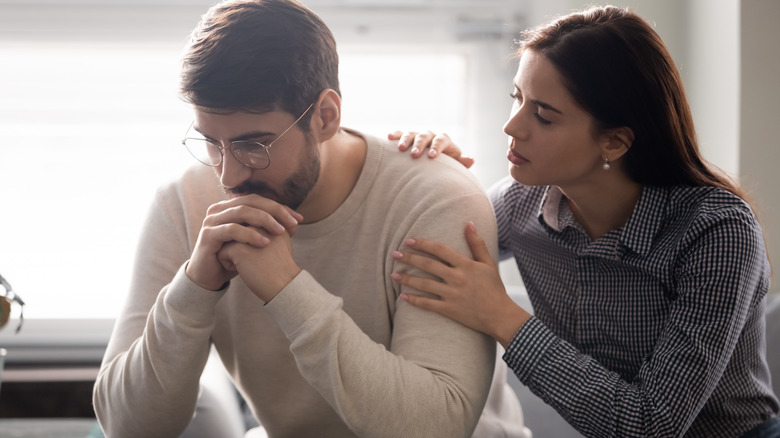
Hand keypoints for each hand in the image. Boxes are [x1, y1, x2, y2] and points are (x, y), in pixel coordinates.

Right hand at [186, 194, 302, 290]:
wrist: (210, 277)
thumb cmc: (234, 258)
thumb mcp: (254, 240)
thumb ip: (268, 228)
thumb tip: (296, 220)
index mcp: (231, 207)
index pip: (259, 200)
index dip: (279, 207)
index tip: (299, 219)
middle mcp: (220, 209)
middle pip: (251, 202)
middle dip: (275, 211)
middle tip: (292, 223)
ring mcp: (212, 220)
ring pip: (242, 212)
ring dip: (264, 220)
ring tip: (281, 231)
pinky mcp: (208, 235)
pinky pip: (232, 230)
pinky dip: (250, 235)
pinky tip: (264, 243)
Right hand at [388, 130, 474, 168]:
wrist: (433, 163)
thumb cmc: (445, 167)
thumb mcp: (453, 165)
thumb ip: (461, 162)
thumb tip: (471, 159)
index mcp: (443, 141)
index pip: (442, 140)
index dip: (437, 147)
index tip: (431, 156)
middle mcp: (431, 136)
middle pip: (425, 136)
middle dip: (420, 144)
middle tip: (414, 154)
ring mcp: (418, 136)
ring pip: (412, 134)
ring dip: (406, 140)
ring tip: (400, 149)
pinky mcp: (407, 138)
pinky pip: (400, 134)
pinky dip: (396, 135)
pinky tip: (389, 137)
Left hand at [391, 223, 529, 347]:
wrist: (500, 315)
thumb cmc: (494, 288)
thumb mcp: (488, 263)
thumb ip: (477, 243)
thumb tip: (469, 223)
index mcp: (466, 265)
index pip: (440, 250)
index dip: (423, 244)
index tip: (408, 241)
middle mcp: (457, 278)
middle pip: (428, 265)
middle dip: (409, 259)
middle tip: (394, 254)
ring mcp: (452, 295)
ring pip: (425, 284)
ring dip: (407, 279)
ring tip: (393, 274)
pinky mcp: (450, 310)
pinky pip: (428, 304)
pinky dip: (414, 301)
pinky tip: (402, 297)